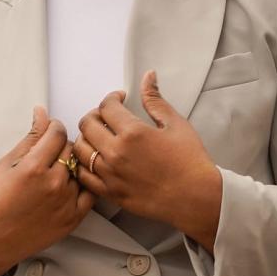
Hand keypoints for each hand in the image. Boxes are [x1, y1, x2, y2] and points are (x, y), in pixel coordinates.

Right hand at [0, 106, 92, 275]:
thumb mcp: (7, 163)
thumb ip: (30, 138)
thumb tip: (42, 114)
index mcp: (34, 167)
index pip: (58, 133)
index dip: (53, 127)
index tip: (50, 131)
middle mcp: (53, 184)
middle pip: (71, 149)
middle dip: (61, 146)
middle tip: (49, 154)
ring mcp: (66, 202)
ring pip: (80, 168)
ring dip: (71, 165)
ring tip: (54, 173)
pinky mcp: (74, 218)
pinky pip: (90, 191)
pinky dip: (82, 184)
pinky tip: (68, 184)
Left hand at [73, 71, 222, 250]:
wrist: (196, 198)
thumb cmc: (190, 161)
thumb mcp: (176, 124)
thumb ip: (155, 100)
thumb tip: (148, 77)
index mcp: (133, 133)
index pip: (106, 106)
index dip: (111, 98)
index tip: (119, 99)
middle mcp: (116, 152)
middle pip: (87, 125)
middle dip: (95, 114)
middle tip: (106, 116)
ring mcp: (110, 174)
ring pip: (80, 149)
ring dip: (86, 138)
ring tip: (99, 136)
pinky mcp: (110, 192)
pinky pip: (83, 175)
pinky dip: (83, 164)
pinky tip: (95, 158)